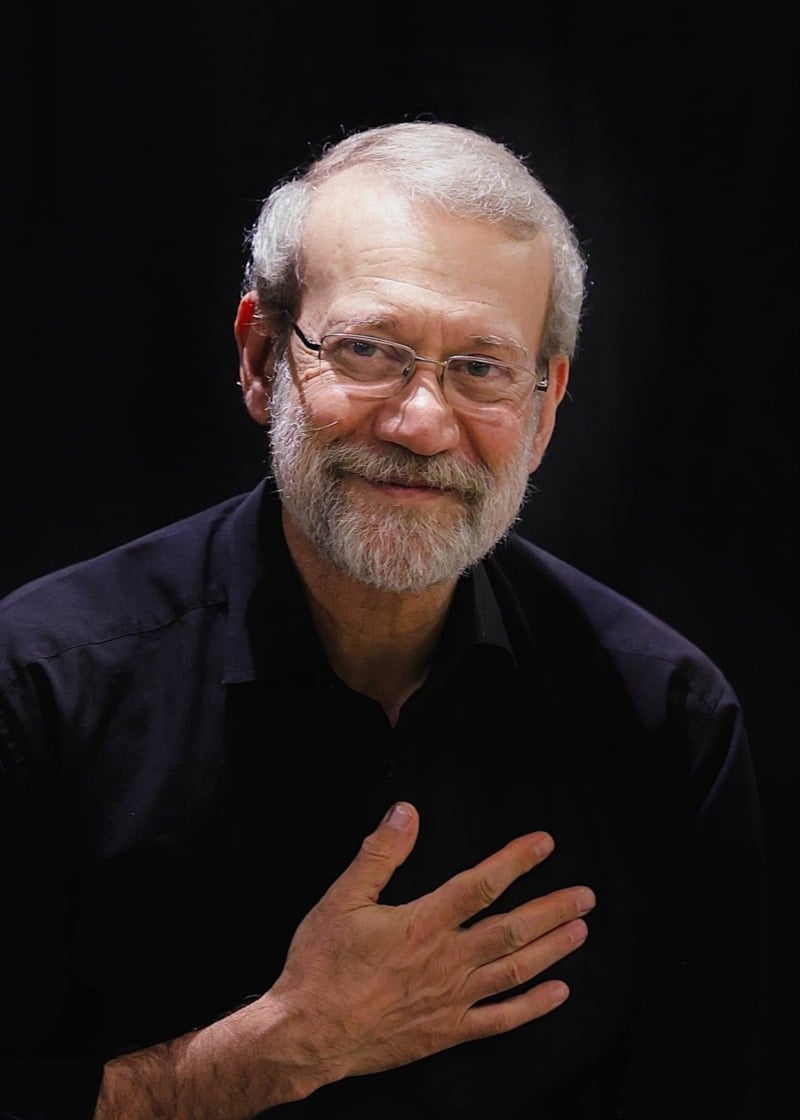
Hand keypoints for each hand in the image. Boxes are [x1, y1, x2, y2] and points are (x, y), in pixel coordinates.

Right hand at [95, 802, 594, 1117]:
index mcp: (424, 923)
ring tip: (581, 930)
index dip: (516, 861)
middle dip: (553, 909)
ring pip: (515, 970)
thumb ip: (379, 854)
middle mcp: (448, 960)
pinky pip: (502, 1019)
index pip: (481, 884)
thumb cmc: (322, 965)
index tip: (545, 843)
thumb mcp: (342, 899)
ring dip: (552, 949)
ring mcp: (453, 998)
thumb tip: (407, 811)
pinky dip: (533, 1006)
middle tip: (587, 895)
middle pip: (512, 929)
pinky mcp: (448, 1031)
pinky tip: (557, 993)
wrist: (308, 1035)